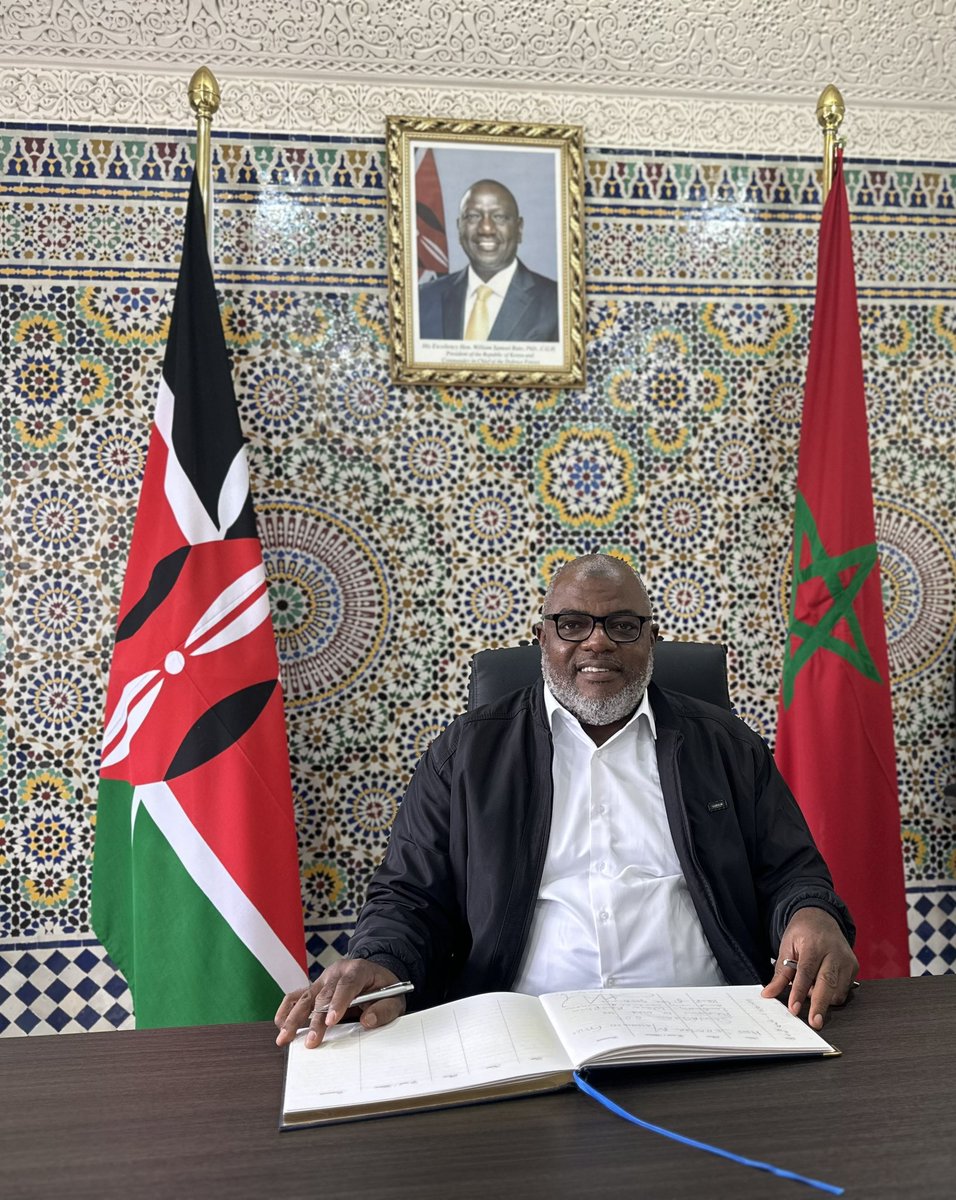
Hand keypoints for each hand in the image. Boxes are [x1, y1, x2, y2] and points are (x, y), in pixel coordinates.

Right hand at [274, 960, 405, 1048]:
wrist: (376, 977)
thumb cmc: (384, 989)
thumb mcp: (395, 999)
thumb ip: (384, 1010)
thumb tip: (367, 1021)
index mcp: (358, 970)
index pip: (346, 985)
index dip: (338, 1003)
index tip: (331, 1022)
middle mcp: (337, 972)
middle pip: (323, 995)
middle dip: (315, 1020)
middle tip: (311, 1041)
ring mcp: (323, 979)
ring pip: (305, 997)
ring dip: (293, 1018)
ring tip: (284, 1037)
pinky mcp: (315, 988)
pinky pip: (296, 996)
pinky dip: (286, 1009)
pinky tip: (280, 1023)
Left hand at [761, 907, 858, 1028]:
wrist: (821, 917)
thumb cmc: (802, 933)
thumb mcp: (786, 947)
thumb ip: (780, 973)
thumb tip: (768, 994)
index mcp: (814, 944)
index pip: (806, 971)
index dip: (799, 991)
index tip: (794, 1009)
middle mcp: (834, 951)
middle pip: (827, 983)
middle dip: (820, 1005)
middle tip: (815, 1022)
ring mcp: (847, 959)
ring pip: (837, 990)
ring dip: (822, 997)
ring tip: (810, 987)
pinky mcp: (854, 966)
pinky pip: (843, 990)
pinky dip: (831, 994)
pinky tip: (821, 984)